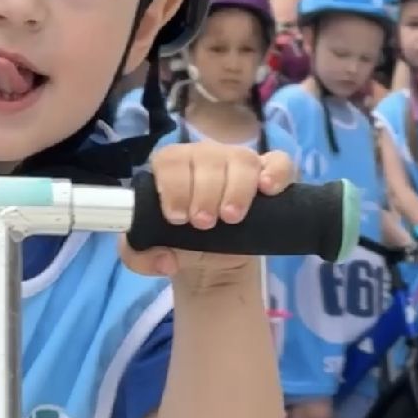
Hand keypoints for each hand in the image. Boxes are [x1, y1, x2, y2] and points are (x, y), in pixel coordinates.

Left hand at [122, 144, 293, 289]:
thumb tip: (165, 259)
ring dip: (236, 189)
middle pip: (208, 157)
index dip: (175, 186)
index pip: (172, 160)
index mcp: (173, 166)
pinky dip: (275, 172)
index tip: (178, 219)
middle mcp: (205, 157)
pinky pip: (279, 161)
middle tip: (204, 224)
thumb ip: (139, 256)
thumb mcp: (149, 253)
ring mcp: (239, 162)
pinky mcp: (269, 174)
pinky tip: (267, 190)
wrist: (210, 261)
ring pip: (242, 159)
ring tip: (231, 218)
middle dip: (205, 193)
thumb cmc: (179, 243)